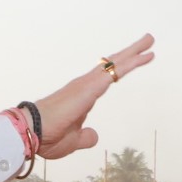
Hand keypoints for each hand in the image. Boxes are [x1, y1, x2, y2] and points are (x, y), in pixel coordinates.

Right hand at [32, 34, 153, 158]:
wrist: (31, 133)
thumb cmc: (46, 137)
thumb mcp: (73, 142)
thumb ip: (85, 137)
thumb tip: (94, 135)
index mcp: (82, 97)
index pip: (106, 79)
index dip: (122, 69)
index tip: (139, 60)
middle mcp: (84, 85)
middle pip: (112, 65)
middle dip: (131, 53)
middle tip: (149, 40)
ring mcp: (86, 84)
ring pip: (115, 63)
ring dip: (133, 52)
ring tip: (150, 40)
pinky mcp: (89, 88)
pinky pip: (114, 72)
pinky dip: (130, 63)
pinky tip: (143, 56)